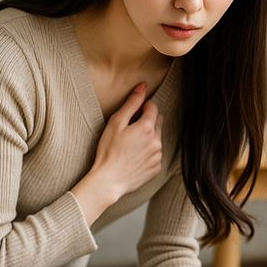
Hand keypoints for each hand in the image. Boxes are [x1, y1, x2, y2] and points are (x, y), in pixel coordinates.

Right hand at [71, 82, 162, 224]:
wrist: (108, 180)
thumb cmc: (108, 151)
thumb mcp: (116, 123)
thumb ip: (132, 103)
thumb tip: (143, 86)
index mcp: (147, 128)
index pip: (153, 107)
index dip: (142, 108)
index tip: (132, 115)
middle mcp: (157, 141)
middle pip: (158, 122)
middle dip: (147, 122)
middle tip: (130, 130)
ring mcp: (158, 156)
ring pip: (157, 138)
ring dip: (148, 137)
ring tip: (130, 146)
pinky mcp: (157, 168)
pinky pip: (156, 154)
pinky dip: (148, 152)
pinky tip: (134, 157)